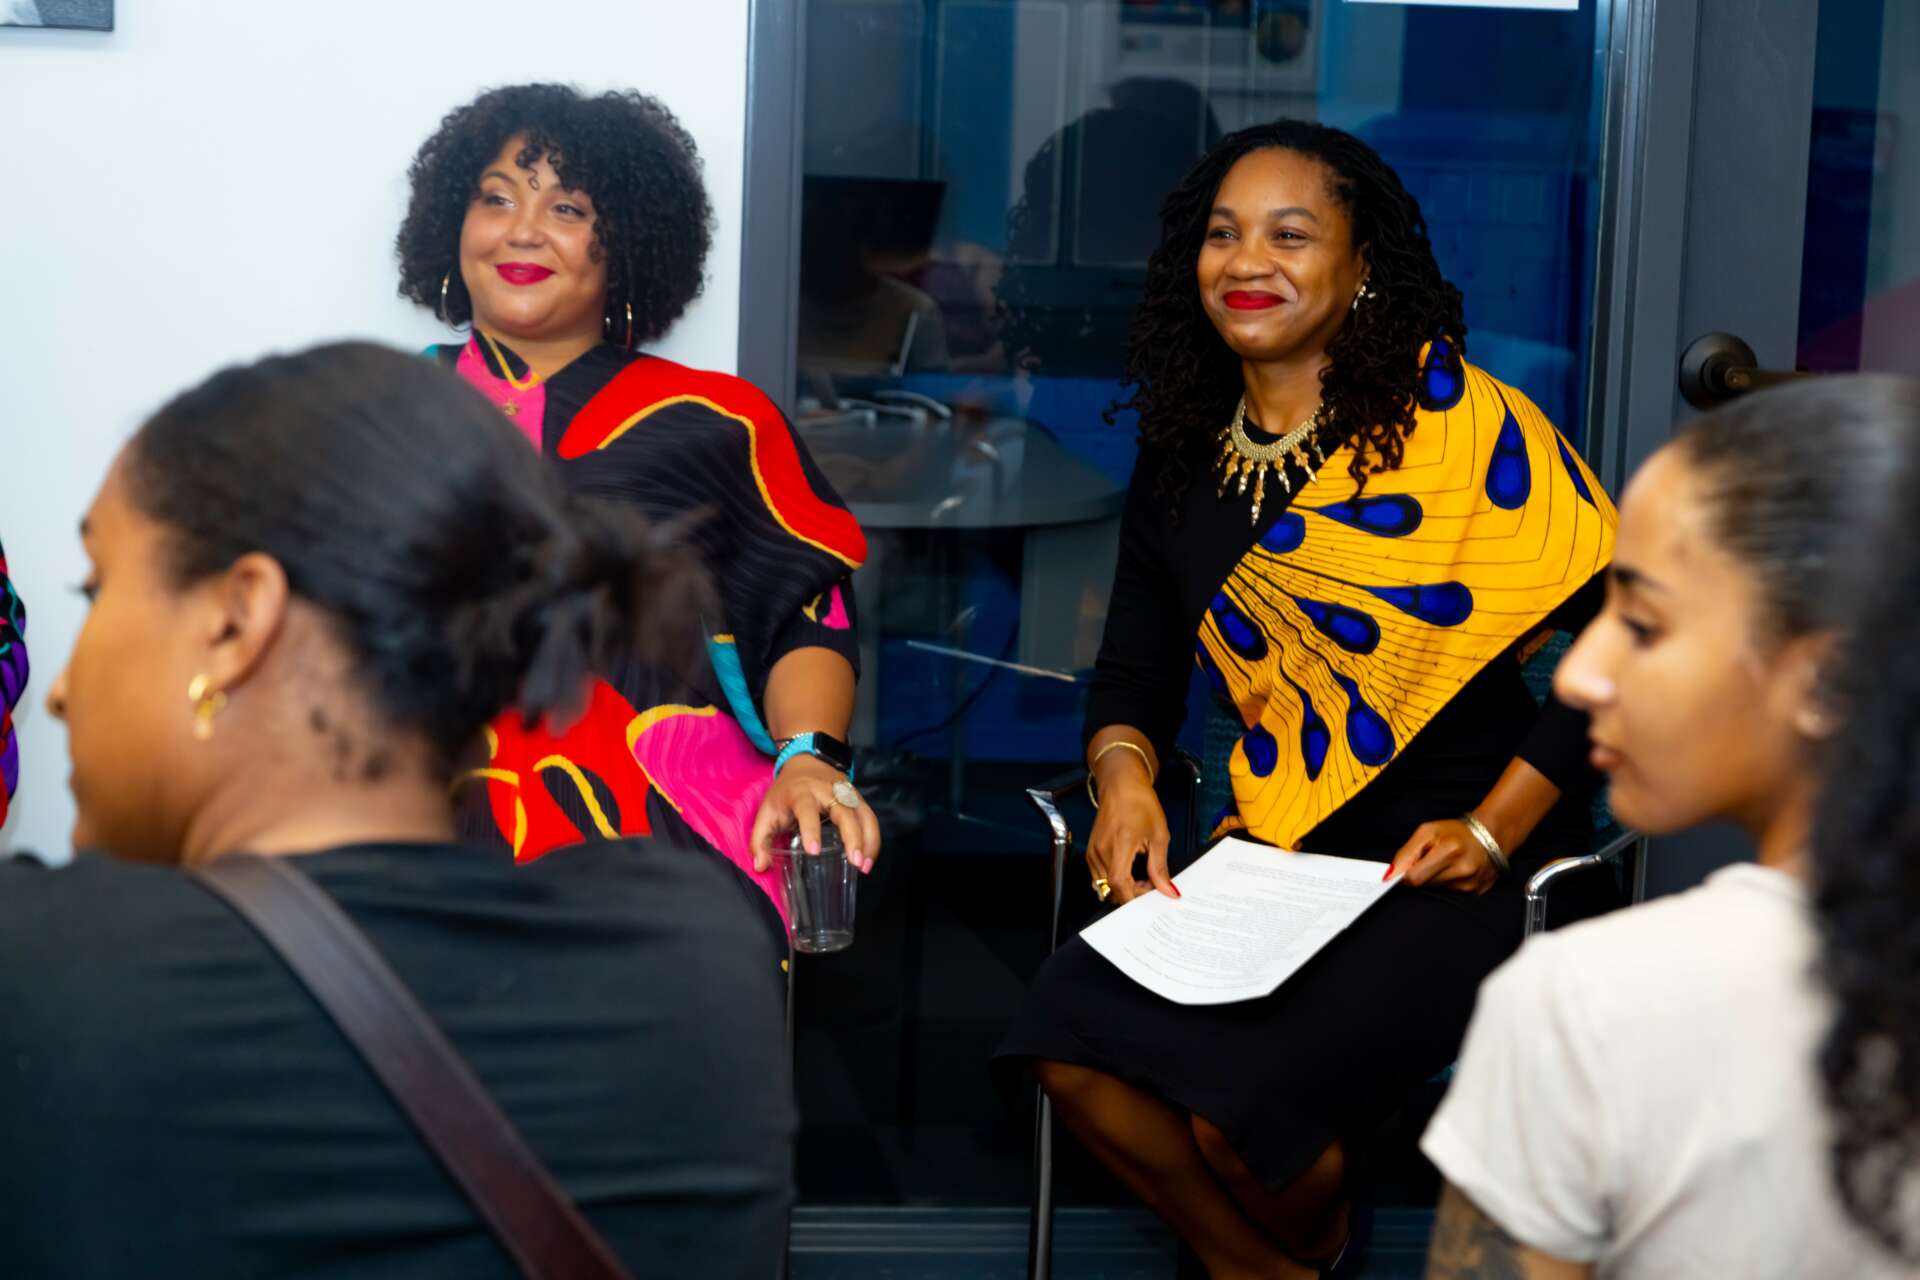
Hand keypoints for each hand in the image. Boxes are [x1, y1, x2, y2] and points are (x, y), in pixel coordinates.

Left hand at [750, 755, 881, 874]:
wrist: (807, 761)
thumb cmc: (786, 792)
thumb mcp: (767, 811)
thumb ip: (759, 839)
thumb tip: (760, 866)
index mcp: (802, 793)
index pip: (808, 810)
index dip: (811, 829)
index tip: (814, 851)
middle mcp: (828, 791)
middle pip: (845, 812)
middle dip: (852, 837)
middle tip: (854, 862)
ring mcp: (847, 794)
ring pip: (863, 816)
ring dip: (867, 841)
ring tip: (864, 867)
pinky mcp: (858, 799)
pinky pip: (870, 819)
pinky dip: (872, 840)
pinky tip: (868, 860)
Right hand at [1085, 771, 1175, 904]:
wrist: (1121, 785)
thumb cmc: (1140, 803)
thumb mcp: (1158, 835)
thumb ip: (1160, 867)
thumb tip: (1167, 890)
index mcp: (1119, 844)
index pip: (1119, 883)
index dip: (1135, 896)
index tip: (1151, 895)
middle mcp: (1101, 850)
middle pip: (1112, 889)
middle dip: (1133, 894)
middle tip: (1152, 884)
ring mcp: (1093, 852)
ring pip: (1105, 886)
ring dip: (1124, 888)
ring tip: (1142, 877)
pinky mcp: (1091, 852)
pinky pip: (1100, 877)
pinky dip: (1115, 880)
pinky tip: (1130, 870)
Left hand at [1385, 819, 1499, 893]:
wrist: (1491, 835)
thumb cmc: (1455, 832)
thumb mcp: (1427, 831)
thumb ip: (1406, 852)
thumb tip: (1389, 875)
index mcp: (1449, 851)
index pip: (1414, 878)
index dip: (1403, 876)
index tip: (1400, 873)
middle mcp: (1462, 870)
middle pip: (1423, 886)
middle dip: (1419, 876)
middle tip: (1427, 862)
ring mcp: (1471, 884)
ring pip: (1435, 891)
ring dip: (1432, 880)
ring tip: (1443, 865)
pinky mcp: (1476, 893)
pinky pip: (1449, 893)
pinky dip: (1446, 884)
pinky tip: (1454, 872)